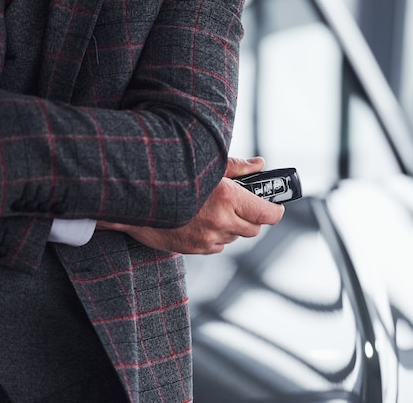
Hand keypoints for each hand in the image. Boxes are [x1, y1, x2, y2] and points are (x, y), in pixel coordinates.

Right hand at [97, 157, 284, 253]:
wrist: (135, 198)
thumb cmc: (171, 175)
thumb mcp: (207, 165)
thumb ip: (238, 167)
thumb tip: (260, 164)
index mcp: (228, 197)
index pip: (268, 214)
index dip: (276, 210)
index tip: (277, 205)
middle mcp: (222, 221)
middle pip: (255, 229)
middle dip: (254, 217)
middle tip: (246, 204)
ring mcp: (208, 238)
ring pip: (236, 237)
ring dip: (234, 226)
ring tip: (218, 209)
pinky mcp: (196, 249)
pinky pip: (218, 246)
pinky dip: (217, 235)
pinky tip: (203, 220)